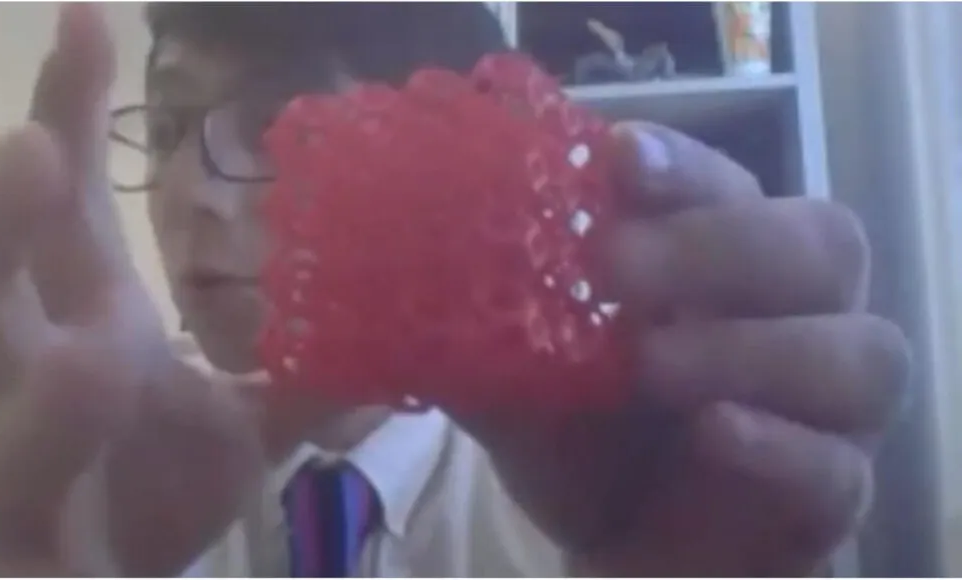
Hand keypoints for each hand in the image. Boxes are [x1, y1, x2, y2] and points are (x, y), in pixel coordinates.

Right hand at [0, 5, 261, 574]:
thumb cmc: (162, 498)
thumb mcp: (246, 428)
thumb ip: (306, 375)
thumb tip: (394, 319)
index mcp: (87, 329)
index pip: (65, 210)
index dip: (64, 112)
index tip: (84, 16)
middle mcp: (30, 379)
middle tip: (37, 147)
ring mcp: (9, 467)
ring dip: (34, 374)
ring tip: (95, 348)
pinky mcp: (6, 550)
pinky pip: (10, 506)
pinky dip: (44, 458)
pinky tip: (92, 401)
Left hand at [459, 122, 909, 574]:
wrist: (615, 548)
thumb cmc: (581, 440)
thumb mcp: (519, 375)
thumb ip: (484, 322)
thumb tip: (414, 257)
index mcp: (723, 264)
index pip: (727, 187)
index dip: (681, 167)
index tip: (616, 160)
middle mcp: (795, 317)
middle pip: (824, 244)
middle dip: (720, 246)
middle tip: (617, 265)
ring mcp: (826, 410)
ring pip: (862, 354)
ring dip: (751, 348)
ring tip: (651, 366)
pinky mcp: (827, 495)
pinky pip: (838, 469)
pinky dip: (777, 445)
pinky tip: (710, 431)